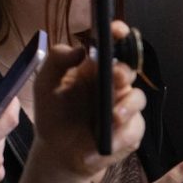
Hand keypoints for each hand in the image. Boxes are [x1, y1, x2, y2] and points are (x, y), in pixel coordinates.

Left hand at [27, 27, 146, 180]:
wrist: (57, 152)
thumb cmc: (53, 114)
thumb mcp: (45, 85)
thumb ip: (56, 61)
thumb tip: (79, 49)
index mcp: (96, 68)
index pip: (113, 45)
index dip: (119, 34)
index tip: (117, 31)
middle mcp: (114, 84)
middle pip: (131, 69)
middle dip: (125, 72)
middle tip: (117, 77)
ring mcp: (125, 107)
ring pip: (138, 99)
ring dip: (127, 106)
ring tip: (113, 117)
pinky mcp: (130, 132)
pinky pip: (134, 129)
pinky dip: (119, 138)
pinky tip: (102, 146)